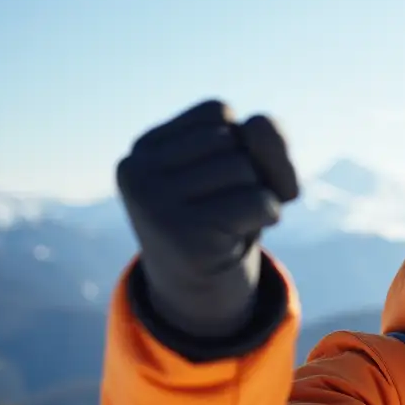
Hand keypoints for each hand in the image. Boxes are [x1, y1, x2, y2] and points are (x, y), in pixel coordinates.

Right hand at [115, 99, 299, 343]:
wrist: (202, 291)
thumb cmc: (224, 218)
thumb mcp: (249, 165)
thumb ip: (264, 134)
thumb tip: (259, 127)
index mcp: (144, 147)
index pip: (218, 112)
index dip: (239, 144)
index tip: (216, 183)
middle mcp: (137, 171)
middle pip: (231, 139)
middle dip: (249, 173)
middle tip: (224, 208)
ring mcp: (153, 204)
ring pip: (244, 168)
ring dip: (257, 196)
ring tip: (228, 222)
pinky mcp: (183, 235)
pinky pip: (258, 200)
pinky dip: (268, 214)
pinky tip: (240, 235)